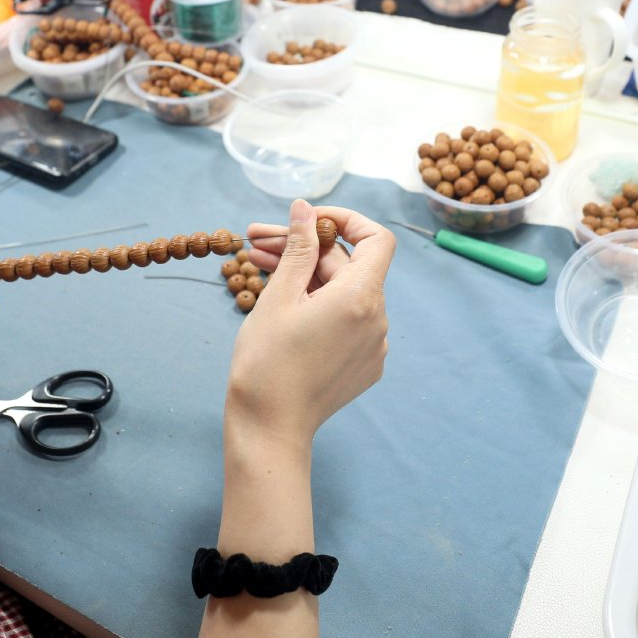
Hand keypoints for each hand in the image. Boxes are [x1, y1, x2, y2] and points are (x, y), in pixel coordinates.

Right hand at [230, 201, 392, 450]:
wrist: (270, 427)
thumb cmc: (268, 363)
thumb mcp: (278, 297)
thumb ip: (297, 247)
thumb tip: (304, 209)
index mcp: (361, 298)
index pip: (375, 238)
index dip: (344, 220)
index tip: (307, 221)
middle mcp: (378, 320)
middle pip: (349, 265)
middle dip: (306, 248)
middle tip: (258, 241)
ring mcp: (375, 345)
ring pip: (345, 292)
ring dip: (307, 275)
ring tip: (260, 267)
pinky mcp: (365, 364)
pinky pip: (348, 320)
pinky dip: (320, 304)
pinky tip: (282, 302)